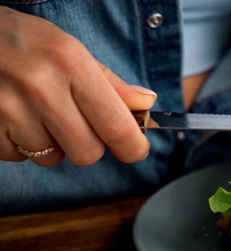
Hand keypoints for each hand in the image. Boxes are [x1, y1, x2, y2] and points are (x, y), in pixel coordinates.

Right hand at [0, 6, 156, 166]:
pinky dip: (22, 144)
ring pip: (53, 158)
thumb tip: (147, 104)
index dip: (132, 147)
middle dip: (89, 144)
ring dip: (52, 144)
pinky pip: (20, 157)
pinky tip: (16, 118)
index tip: (135, 150)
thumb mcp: (70, 50)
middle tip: (77, 123)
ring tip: (39, 113)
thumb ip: (111, 83)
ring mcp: (10, 110)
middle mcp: (42, 88)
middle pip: (87, 152)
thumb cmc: (24, 42)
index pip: (116, 126)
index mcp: (71, 65)